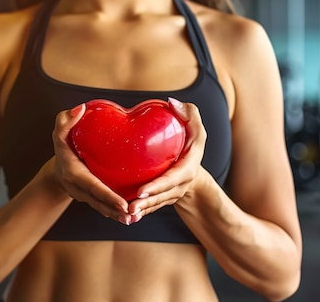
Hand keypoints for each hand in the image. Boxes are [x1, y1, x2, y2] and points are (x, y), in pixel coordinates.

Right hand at [46, 103, 131, 223]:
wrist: (56, 167)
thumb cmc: (62, 145)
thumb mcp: (59, 130)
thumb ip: (66, 119)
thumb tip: (81, 109)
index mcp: (73, 172)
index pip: (92, 186)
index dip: (107, 195)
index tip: (122, 203)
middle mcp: (78, 188)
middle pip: (98, 201)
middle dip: (114, 210)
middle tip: (132, 214)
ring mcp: (84, 196)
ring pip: (101, 208)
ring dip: (116, 215)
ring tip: (133, 219)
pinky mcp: (90, 199)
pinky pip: (102, 207)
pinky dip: (114, 213)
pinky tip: (131, 216)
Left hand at [127, 97, 207, 222]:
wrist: (192, 165)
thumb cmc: (190, 142)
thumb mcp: (196, 127)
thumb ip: (189, 114)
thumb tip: (172, 103)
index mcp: (187, 168)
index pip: (172, 179)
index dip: (158, 186)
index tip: (141, 191)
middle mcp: (179, 184)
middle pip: (162, 197)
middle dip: (146, 203)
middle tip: (129, 207)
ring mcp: (171, 194)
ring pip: (155, 205)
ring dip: (141, 211)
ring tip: (125, 214)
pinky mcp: (161, 198)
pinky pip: (150, 207)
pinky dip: (139, 213)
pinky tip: (123, 216)